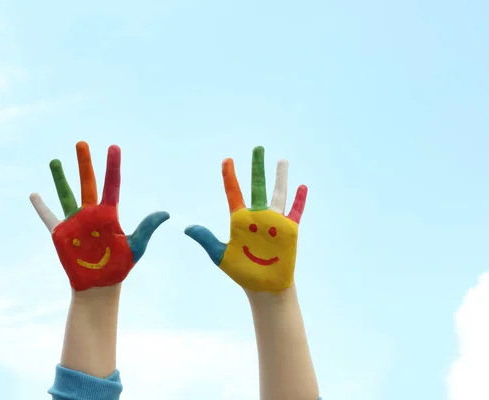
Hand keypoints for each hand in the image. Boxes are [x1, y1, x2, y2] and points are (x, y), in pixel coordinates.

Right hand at [30, 141, 168, 290]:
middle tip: (82, 143)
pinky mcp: (61, 234)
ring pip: (67, 194)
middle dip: (85, 163)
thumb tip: (166, 214)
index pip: (112, 184)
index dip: (113, 166)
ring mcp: (75, 222)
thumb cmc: (120, 266)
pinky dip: (42, 207)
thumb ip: (147, 227)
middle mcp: (91, 213)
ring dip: (60, 178)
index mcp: (109, 213)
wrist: (100, 285)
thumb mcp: (136, 246)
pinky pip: (49, 218)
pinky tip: (34, 194)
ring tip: (55, 160)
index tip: (113, 147)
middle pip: (88, 183)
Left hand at [185, 146, 306, 292]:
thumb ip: (206, 239)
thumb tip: (187, 228)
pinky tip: (302, 186)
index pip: (233, 192)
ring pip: (278, 193)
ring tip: (282, 160)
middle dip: (257, 167)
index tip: (227, 160)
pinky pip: (295, 211)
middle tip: (258, 148)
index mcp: (240, 219)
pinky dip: (299, 200)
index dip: (230, 176)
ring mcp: (274, 222)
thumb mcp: (220, 255)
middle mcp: (257, 216)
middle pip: (257, 185)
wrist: (264, 287)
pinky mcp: (289, 230)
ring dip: (280, 177)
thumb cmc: (242, 272)